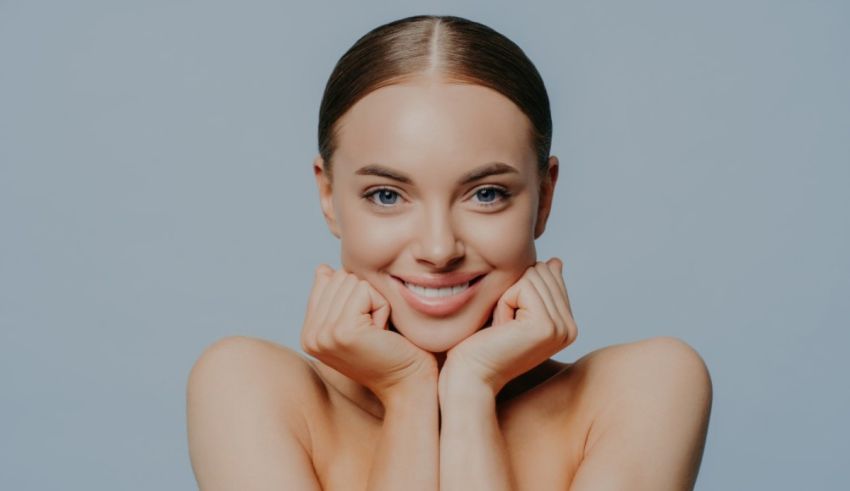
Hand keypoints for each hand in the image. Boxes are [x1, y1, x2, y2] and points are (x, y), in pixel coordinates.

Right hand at [300, 264, 436, 402]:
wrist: (408, 385)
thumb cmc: (390, 352)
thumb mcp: (356, 323)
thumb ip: (336, 298)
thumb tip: (322, 269)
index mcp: (309, 333)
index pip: (326, 281)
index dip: (355, 296)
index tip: (365, 328)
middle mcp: (310, 335)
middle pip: (339, 278)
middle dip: (365, 298)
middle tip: (374, 331)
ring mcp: (323, 334)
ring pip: (352, 282)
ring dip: (374, 302)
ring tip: (378, 333)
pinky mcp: (342, 331)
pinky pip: (365, 291)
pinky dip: (382, 307)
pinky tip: (383, 332)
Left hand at [441, 258, 577, 396]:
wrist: (471, 376)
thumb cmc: (484, 344)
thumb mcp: (516, 311)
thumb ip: (538, 288)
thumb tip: (556, 262)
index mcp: (567, 324)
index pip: (550, 275)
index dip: (520, 289)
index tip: (511, 321)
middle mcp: (570, 328)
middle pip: (542, 272)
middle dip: (514, 290)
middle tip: (505, 325)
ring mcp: (561, 328)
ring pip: (532, 277)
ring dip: (507, 297)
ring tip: (503, 327)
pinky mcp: (545, 326)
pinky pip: (522, 287)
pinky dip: (503, 303)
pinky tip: (501, 328)